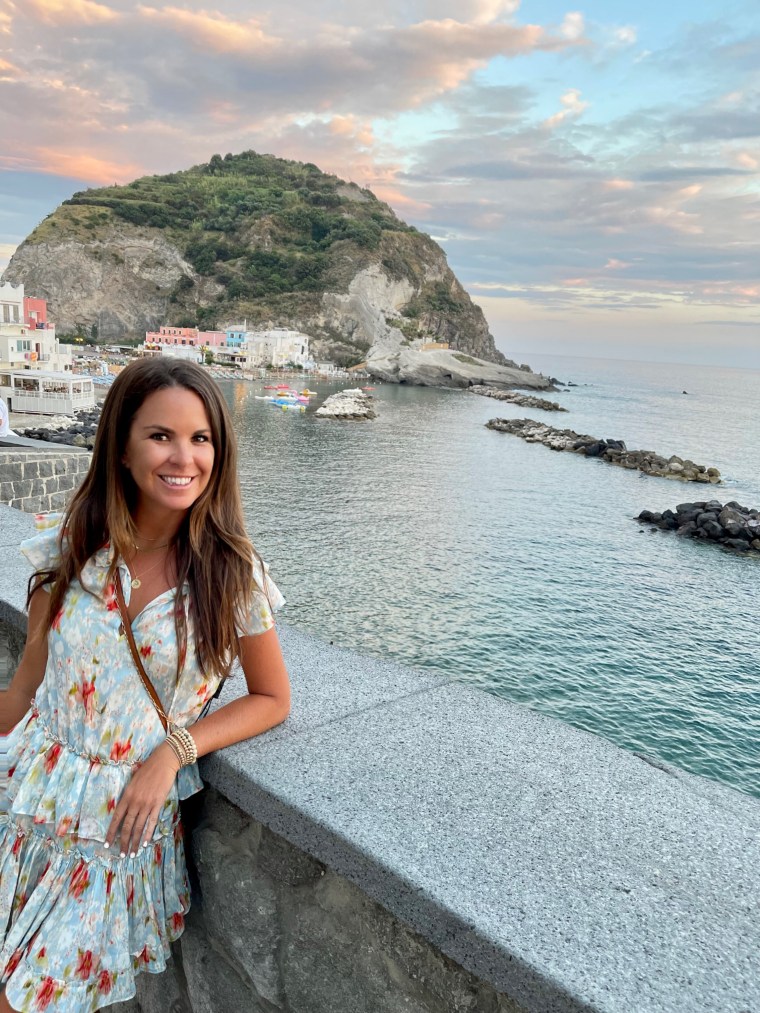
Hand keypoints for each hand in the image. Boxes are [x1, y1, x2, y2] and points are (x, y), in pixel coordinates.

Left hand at [105, 741, 180, 856]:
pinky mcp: (158, 804)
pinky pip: (152, 822)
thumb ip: (128, 796)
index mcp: (126, 796)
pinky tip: (146, 843)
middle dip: (124, 842)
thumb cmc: (147, 769)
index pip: (116, 819)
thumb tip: (124, 809)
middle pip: (127, 827)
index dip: (111, 833)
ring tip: (133, 854)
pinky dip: (148, 834)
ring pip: (139, 828)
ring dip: (135, 842)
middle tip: (122, 854)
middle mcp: (135, 802)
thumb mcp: (132, 781)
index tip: (108, 845)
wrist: (163, 762)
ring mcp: (147, 804)